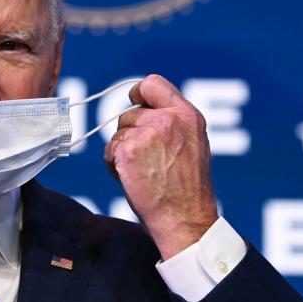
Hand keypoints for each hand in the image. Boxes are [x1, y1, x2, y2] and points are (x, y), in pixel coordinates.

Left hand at [104, 74, 218, 260]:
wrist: (184, 217)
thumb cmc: (188, 188)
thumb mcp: (193, 144)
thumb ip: (173, 123)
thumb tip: (145, 110)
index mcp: (187, 115)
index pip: (153, 84)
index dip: (139, 93)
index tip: (135, 102)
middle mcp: (167, 119)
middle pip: (130, 113)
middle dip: (131, 133)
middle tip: (147, 159)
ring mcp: (147, 133)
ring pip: (118, 133)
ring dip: (122, 151)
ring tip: (143, 172)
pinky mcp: (128, 150)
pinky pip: (109, 150)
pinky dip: (114, 165)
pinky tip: (132, 179)